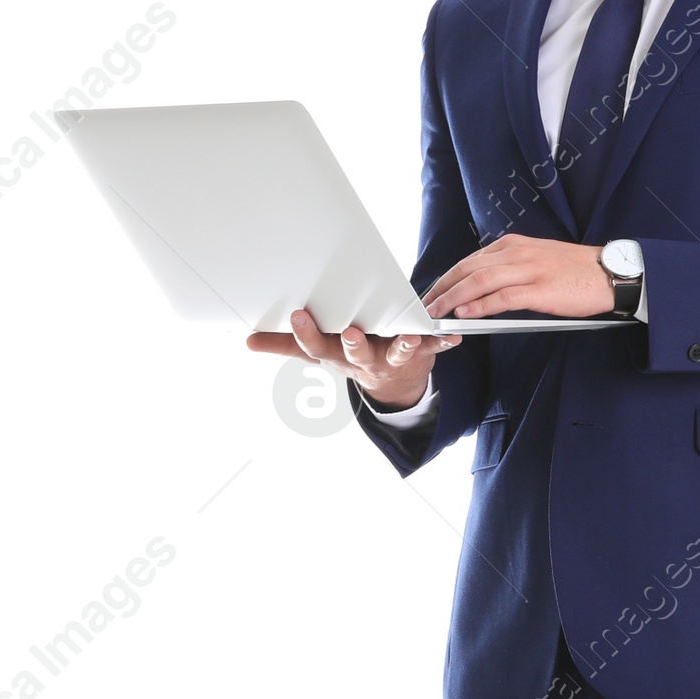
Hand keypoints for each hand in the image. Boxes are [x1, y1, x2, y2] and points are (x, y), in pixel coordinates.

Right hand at [243, 309, 459, 407]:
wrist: (394, 384)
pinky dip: (441, 342)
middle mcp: (362, 359)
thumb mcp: (318, 353)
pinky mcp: (418, 354)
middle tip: (351, 332)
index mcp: (336, 355)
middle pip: (355, 352)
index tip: (297, 314)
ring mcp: (391, 358)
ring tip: (409, 337)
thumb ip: (284, 346)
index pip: (316, 346)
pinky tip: (451, 337)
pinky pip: (432, 348)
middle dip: (353, 343)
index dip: (306, 333)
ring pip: (395, 352)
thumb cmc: (351, 355)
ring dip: (402, 345)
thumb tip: (248, 341)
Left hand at [420, 234, 613, 321]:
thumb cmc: (575, 272)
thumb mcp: (537, 261)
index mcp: (514, 245)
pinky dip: (480, 306)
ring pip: (479, 281)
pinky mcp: (540, 289)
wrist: (609, 273)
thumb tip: (482, 290)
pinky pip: (502, 297)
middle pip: (468, 268)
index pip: (470, 260)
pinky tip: (465, 315)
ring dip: (453, 297)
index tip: (432, 293)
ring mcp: (528, 269)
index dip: (447, 278)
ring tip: (437, 312)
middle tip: (424, 306)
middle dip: (442, 288)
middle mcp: (517, 252)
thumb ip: (510, 270)